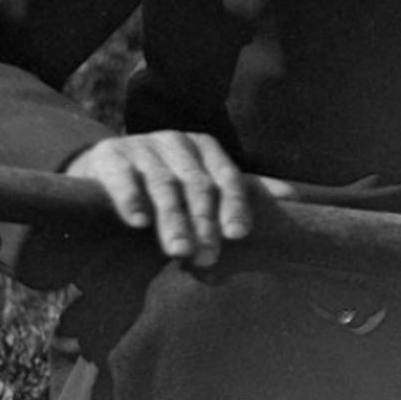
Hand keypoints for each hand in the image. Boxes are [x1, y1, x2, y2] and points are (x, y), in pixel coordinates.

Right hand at [65, 131, 290, 267]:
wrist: (106, 167)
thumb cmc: (166, 181)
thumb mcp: (204, 181)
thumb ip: (244, 190)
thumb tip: (294, 199)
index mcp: (203, 148)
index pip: (226, 175)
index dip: (234, 204)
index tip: (238, 234)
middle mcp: (175, 142)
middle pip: (195, 183)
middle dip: (203, 221)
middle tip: (207, 257)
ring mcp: (141, 147)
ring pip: (162, 184)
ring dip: (172, 219)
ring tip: (178, 250)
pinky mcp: (109, 157)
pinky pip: (123, 178)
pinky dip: (131, 198)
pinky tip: (138, 221)